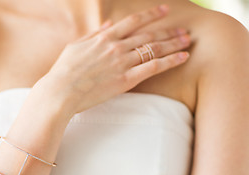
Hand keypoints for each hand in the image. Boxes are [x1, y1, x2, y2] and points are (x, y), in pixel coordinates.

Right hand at [38, 4, 190, 113]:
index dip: (151, 14)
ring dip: (173, 43)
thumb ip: (93, 34)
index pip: (133, 21)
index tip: (164, 10)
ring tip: (188, 41)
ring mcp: (122, 62)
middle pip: (149, 34)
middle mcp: (116, 46)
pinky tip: (182, 57)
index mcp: (104, 37)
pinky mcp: (126, 79)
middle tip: (184, 30)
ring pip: (154, 48)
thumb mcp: (75, 46)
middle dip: (168, 30)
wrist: (60, 91)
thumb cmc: (63, 71)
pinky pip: (153, 67)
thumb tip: (107, 25)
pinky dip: (170, 61)